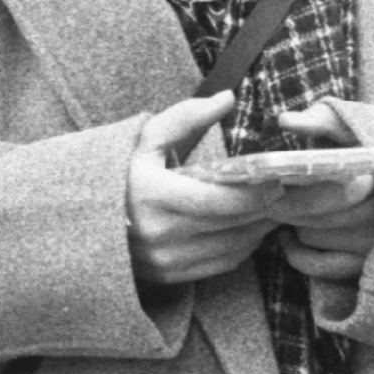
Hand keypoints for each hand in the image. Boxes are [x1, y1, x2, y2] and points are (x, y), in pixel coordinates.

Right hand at [126, 93, 279, 285]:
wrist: (87, 223)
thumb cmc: (124, 174)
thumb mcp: (147, 139)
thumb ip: (187, 116)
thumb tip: (228, 97)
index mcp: (153, 195)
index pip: (218, 201)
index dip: (254, 194)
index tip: (277, 180)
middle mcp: (159, 233)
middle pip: (231, 225)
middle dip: (264, 210)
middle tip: (286, 192)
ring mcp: (165, 259)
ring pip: (231, 247)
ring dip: (258, 229)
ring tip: (273, 208)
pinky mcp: (171, 276)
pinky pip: (222, 264)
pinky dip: (243, 246)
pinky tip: (250, 227)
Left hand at [269, 100, 373, 284]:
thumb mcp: (353, 123)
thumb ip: (320, 119)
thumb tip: (284, 120)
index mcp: (370, 176)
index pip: (319, 185)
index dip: (288, 182)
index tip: (273, 175)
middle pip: (307, 212)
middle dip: (284, 200)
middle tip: (270, 189)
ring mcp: (372, 243)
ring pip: (309, 234)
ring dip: (295, 221)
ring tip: (288, 204)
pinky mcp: (367, 264)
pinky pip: (318, 266)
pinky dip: (298, 253)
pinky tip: (290, 235)